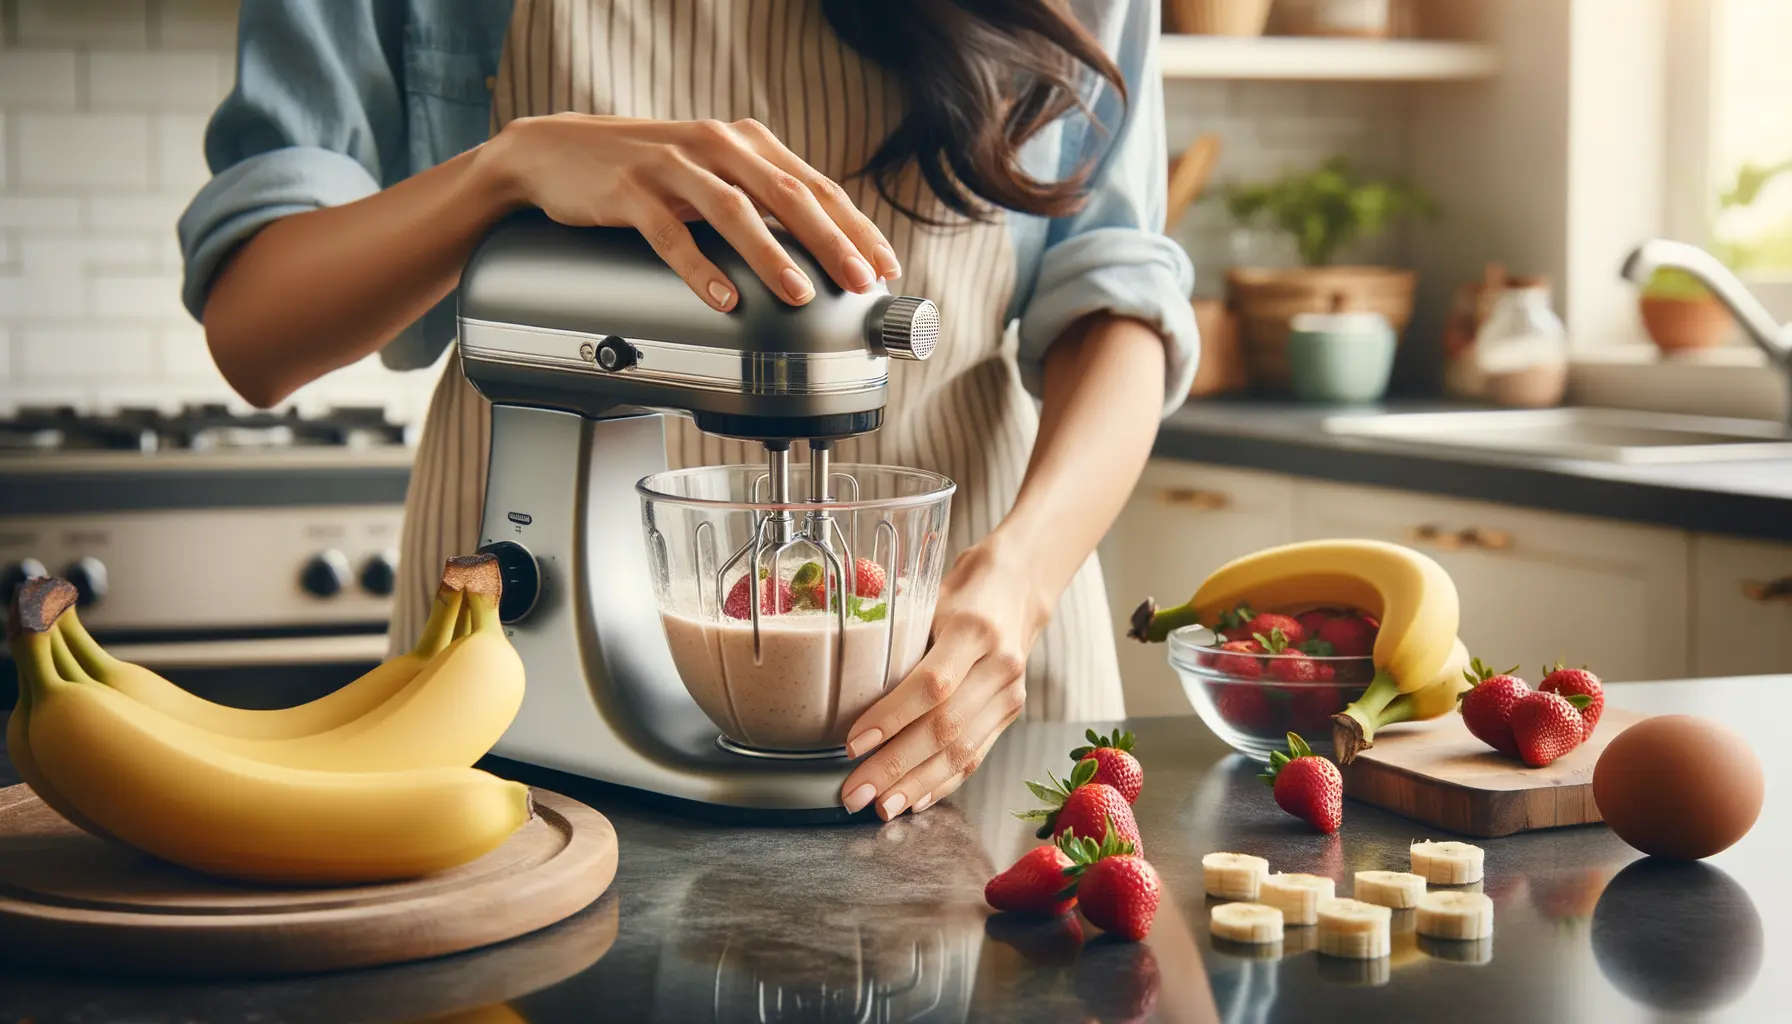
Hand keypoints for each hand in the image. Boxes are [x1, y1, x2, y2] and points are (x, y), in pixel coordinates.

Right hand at [479, 113, 898, 309]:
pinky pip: (670, 234)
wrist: (554, 152)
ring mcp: (671, 166)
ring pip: (734, 211)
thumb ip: (758, 199)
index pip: (815, 184)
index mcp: (743, 142)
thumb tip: (817, 249)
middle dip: (831, 241)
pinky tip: (722, 298)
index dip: (854, 226)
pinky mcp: (629, 192)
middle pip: (787, 193)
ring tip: (799, 293)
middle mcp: (715, 145)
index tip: (883, 266)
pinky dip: (699, 269)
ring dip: (771, 255)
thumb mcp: (710, 174)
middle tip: (859, 281)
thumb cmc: (644, 171)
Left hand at [839, 534, 1049, 819]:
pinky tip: (915, 800)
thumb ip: (894, 632)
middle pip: (945, 727)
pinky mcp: (1011, 713)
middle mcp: (998, 665)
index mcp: (973, 629)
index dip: (890, 718)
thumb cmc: (962, 589)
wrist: (1020, 587)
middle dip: (895, 766)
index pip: (932, 684)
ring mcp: (1010, 693)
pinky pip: (976, 756)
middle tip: (855, 792)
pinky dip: (944, 782)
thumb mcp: (928, 597)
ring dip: (916, 784)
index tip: (853, 744)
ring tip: (880, 807)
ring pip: (962, 751)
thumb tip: (838, 666)